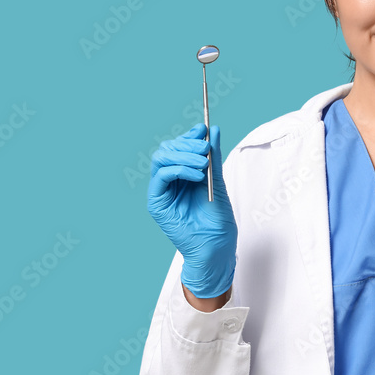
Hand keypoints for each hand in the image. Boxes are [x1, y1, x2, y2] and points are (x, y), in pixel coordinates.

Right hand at [147, 123, 236, 298]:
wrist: (216, 245)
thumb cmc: (218, 218)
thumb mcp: (217, 180)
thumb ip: (212, 156)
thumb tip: (212, 129)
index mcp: (183, 174)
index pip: (178, 147)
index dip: (188, 136)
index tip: (202, 129)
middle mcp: (170, 181)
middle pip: (166, 149)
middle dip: (186, 145)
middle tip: (205, 149)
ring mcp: (162, 191)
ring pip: (161, 159)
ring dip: (183, 156)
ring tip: (203, 164)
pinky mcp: (157, 203)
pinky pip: (161, 176)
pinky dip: (179, 170)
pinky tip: (196, 176)